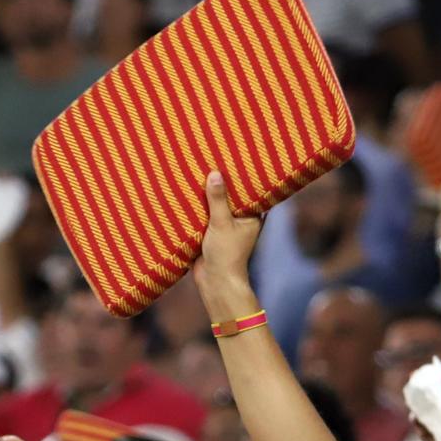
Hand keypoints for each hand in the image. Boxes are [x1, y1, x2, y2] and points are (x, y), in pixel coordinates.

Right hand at [193, 171, 263, 306]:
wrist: (215, 282)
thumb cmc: (226, 254)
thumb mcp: (222, 223)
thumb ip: (218, 200)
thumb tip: (215, 174)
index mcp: (252, 216)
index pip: (250, 190)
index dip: (243, 176)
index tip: (235, 157)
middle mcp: (241, 219)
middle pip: (232, 196)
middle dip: (222, 183)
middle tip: (213, 158)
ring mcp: (226, 226)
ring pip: (217, 205)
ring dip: (208, 195)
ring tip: (199, 170)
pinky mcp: (212, 233)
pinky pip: (205, 216)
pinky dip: (199, 208)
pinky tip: (188, 193)